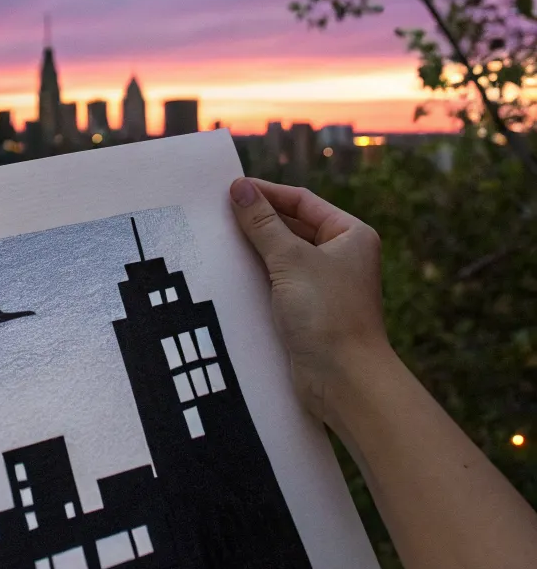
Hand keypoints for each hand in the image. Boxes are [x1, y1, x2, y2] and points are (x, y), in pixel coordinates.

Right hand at [229, 176, 392, 425]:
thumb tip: (239, 189)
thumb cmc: (327, 313)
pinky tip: (231, 273)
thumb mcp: (290, 260)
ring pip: (283, 257)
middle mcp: (342, 257)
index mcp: (350, 235)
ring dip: (254, 249)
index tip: (231, 189)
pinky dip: (257, 276)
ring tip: (218, 239)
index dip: (267, 193)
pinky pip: (279, 283)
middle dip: (258, 221)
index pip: (302, 202)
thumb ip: (262, 224)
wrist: (344, 380)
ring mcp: (326, 286)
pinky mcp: (310, 312)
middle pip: (293, 227)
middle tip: (218, 213)